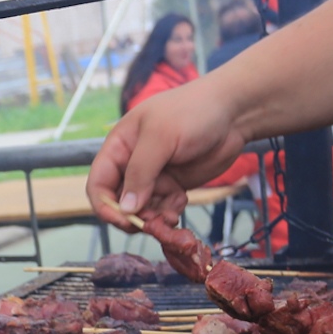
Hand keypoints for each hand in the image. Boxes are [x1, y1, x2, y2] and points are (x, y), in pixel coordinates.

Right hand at [87, 81, 248, 231]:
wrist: (234, 111)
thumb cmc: (193, 112)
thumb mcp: (161, 137)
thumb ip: (140, 173)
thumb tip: (125, 208)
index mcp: (119, 147)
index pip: (98, 183)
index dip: (105, 205)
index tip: (123, 219)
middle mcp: (132, 164)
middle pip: (119, 201)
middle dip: (133, 215)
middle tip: (151, 221)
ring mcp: (153, 176)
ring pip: (141, 209)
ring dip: (153, 216)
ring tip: (171, 212)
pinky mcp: (173, 185)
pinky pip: (161, 208)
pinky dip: (168, 212)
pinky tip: (180, 202)